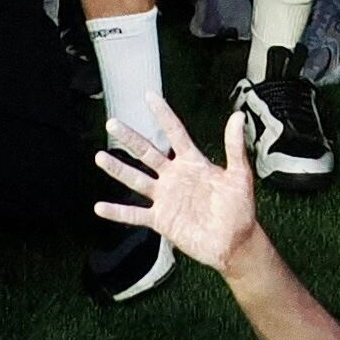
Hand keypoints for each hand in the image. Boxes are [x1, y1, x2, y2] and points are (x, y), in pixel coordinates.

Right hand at [94, 106, 261, 274]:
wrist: (235, 242)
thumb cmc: (239, 209)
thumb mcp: (239, 175)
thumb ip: (235, 147)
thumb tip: (237, 117)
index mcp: (193, 163)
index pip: (174, 133)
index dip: (162, 114)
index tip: (149, 96)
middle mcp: (175, 177)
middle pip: (147, 152)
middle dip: (129, 138)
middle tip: (112, 124)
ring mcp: (166, 198)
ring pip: (136, 179)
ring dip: (118, 169)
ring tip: (100, 157)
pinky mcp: (161, 219)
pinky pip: (135, 214)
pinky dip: (117, 212)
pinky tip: (101, 207)